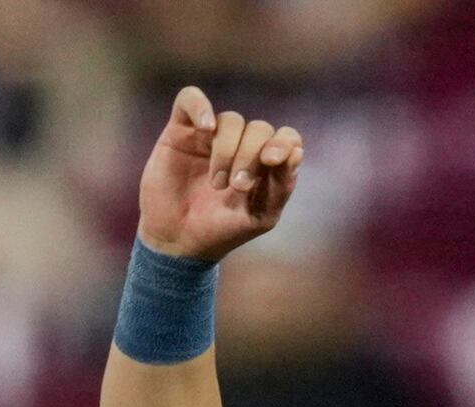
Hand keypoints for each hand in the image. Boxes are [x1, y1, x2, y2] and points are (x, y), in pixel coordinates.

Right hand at [136, 86, 302, 262]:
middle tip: (238, 186)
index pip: (286, 137)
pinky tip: (205, 129)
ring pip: (231, 119)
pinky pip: (191, 98)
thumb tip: (296, 152)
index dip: (284, 143)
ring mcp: (211, 135)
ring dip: (227, 150)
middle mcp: (241, 143)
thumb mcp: (261, 216)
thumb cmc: (222, 229)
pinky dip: (200, 107)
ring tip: (217, 183)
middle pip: (259, 128)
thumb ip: (282, 186)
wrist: (178, 240)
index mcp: (265, 163)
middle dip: (251, 156)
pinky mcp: (181, 130)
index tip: (272, 160)